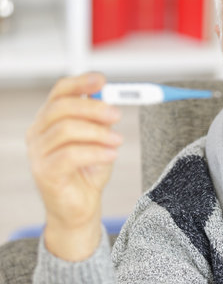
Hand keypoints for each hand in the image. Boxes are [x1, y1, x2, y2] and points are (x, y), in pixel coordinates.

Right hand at [26, 73, 122, 259]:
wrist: (79, 208)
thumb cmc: (88, 170)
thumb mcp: (99, 139)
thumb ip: (101, 120)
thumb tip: (109, 98)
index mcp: (49, 119)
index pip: (59, 92)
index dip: (80, 83)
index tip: (102, 80)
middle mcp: (38, 133)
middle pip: (62, 107)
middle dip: (93, 107)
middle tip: (117, 114)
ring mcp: (38, 153)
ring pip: (67, 129)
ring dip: (98, 132)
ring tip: (118, 141)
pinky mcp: (44, 172)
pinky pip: (71, 154)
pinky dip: (96, 151)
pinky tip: (112, 154)